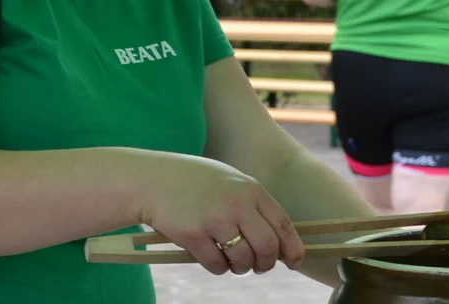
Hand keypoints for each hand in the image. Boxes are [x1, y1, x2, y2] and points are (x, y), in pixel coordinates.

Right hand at [140, 155, 304, 275]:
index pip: (283, 224)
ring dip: (240, 267)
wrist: (153, 180)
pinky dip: (218, 267)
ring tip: (232, 261)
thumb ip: (252, 205)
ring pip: (243, 260)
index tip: (295, 263)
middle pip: (267, 247)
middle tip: (258, 267)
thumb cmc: (194, 182)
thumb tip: (277, 242)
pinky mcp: (194, 235)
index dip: (293, 248)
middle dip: (266, 264)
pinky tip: (210, 255)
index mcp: (250, 189)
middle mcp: (237, 203)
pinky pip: (217, 265)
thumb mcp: (229, 182)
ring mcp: (215, 219)